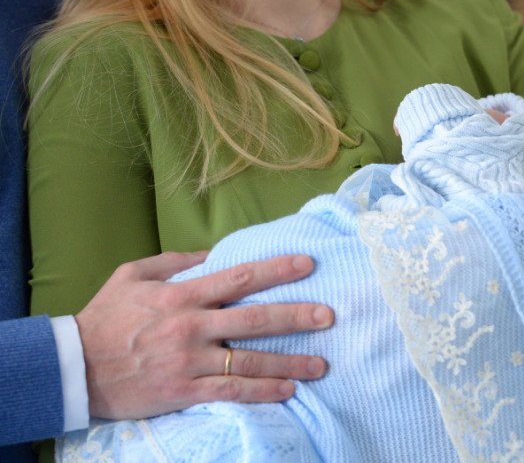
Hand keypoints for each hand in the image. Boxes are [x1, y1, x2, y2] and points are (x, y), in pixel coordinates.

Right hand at [75, 251, 333, 419]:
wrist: (74, 367)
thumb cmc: (104, 317)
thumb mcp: (132, 275)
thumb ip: (174, 262)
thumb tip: (212, 253)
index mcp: (181, 295)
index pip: (239, 277)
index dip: (276, 270)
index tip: (307, 265)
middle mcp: (191, 326)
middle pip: (254, 319)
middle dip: (296, 317)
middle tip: (329, 316)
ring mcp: (189, 361)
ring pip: (249, 360)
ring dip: (289, 362)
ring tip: (321, 364)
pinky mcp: (183, 391)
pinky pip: (231, 390)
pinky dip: (261, 391)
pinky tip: (287, 390)